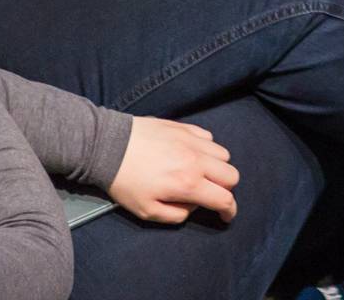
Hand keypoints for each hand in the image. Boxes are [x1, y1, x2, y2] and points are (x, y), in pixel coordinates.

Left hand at [107, 117, 239, 224]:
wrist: (111, 147)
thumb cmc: (126, 182)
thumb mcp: (146, 211)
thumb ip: (175, 215)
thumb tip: (191, 207)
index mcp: (188, 184)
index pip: (223, 198)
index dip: (229, 210)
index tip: (226, 216)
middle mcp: (197, 160)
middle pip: (231, 175)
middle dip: (226, 189)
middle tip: (211, 194)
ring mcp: (193, 141)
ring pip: (224, 155)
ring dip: (218, 168)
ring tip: (202, 174)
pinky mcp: (186, 127)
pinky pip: (210, 138)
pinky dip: (208, 149)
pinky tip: (192, 155)